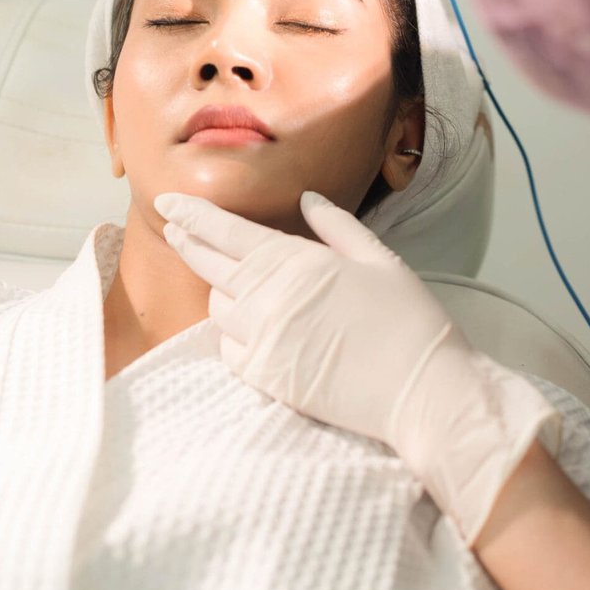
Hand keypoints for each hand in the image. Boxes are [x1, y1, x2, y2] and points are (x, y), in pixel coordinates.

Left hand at [155, 189, 554, 542]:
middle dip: (188, 243)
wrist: (420, 390)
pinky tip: (246, 326)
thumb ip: (336, 226)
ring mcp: (262, 340)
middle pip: (209, 265)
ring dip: (219, 291)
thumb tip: (308, 199)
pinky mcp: (265, 377)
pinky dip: (232, 334)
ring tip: (228, 281)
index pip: (225, 232)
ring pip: (217, 308)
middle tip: (174, 229)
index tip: (168, 202)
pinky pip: (229, 349)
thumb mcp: (378, 258)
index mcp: (295, 261)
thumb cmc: (409, 320)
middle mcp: (268, 297)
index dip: (192, 215)